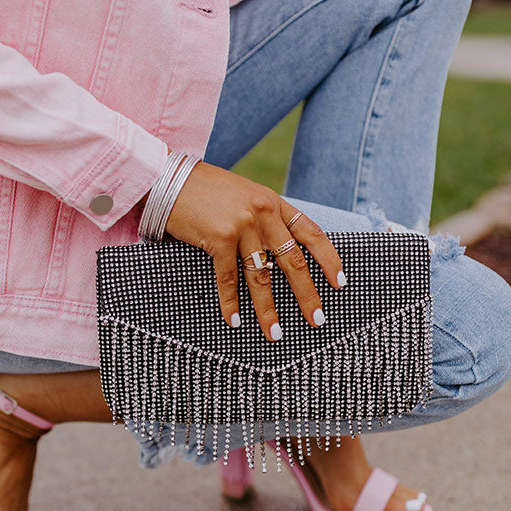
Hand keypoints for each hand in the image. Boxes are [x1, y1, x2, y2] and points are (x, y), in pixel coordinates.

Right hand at [162, 161, 345, 340]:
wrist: (170, 177)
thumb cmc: (206, 191)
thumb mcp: (245, 197)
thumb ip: (264, 220)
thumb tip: (278, 257)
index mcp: (274, 202)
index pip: (311, 233)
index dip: (329, 259)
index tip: (340, 283)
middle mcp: (263, 212)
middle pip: (293, 260)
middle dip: (307, 294)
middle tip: (317, 319)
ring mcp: (242, 225)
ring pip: (262, 276)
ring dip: (268, 309)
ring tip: (275, 333)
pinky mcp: (219, 237)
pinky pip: (229, 279)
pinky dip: (231, 304)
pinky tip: (235, 321)